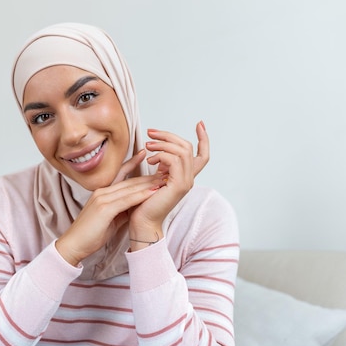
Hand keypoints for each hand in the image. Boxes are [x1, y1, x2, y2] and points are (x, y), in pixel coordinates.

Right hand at [55, 150, 164, 265]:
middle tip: (164, 169)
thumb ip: (121, 210)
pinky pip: (126, 200)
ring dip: (148, 184)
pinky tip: (152, 193)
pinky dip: (141, 196)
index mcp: (101, 193)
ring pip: (129, 188)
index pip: (120, 175)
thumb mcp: (109, 219)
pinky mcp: (104, 208)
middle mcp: (101, 192)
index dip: (132, 164)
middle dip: (147, 176)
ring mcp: (102, 199)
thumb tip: (134, 208)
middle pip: (128, 181)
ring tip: (163, 179)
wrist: (74, 244)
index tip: (143, 155)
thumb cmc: (90, 234)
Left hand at [128, 121, 208, 247]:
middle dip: (169, 136)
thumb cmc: (142, 202)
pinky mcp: (179, 186)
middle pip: (188, 147)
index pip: (202, 156)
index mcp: (184, 176)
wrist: (141, 222)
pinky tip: (150, 161)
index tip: (200, 124)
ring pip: (182, 151)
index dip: (204, 139)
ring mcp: (185, 182)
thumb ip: (159, 164)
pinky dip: (162, 155)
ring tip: (148, 146)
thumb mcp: (152, 177)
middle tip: (150, 132)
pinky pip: (175, 160)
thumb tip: (154, 148)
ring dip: (163, 144)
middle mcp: (188, 179)